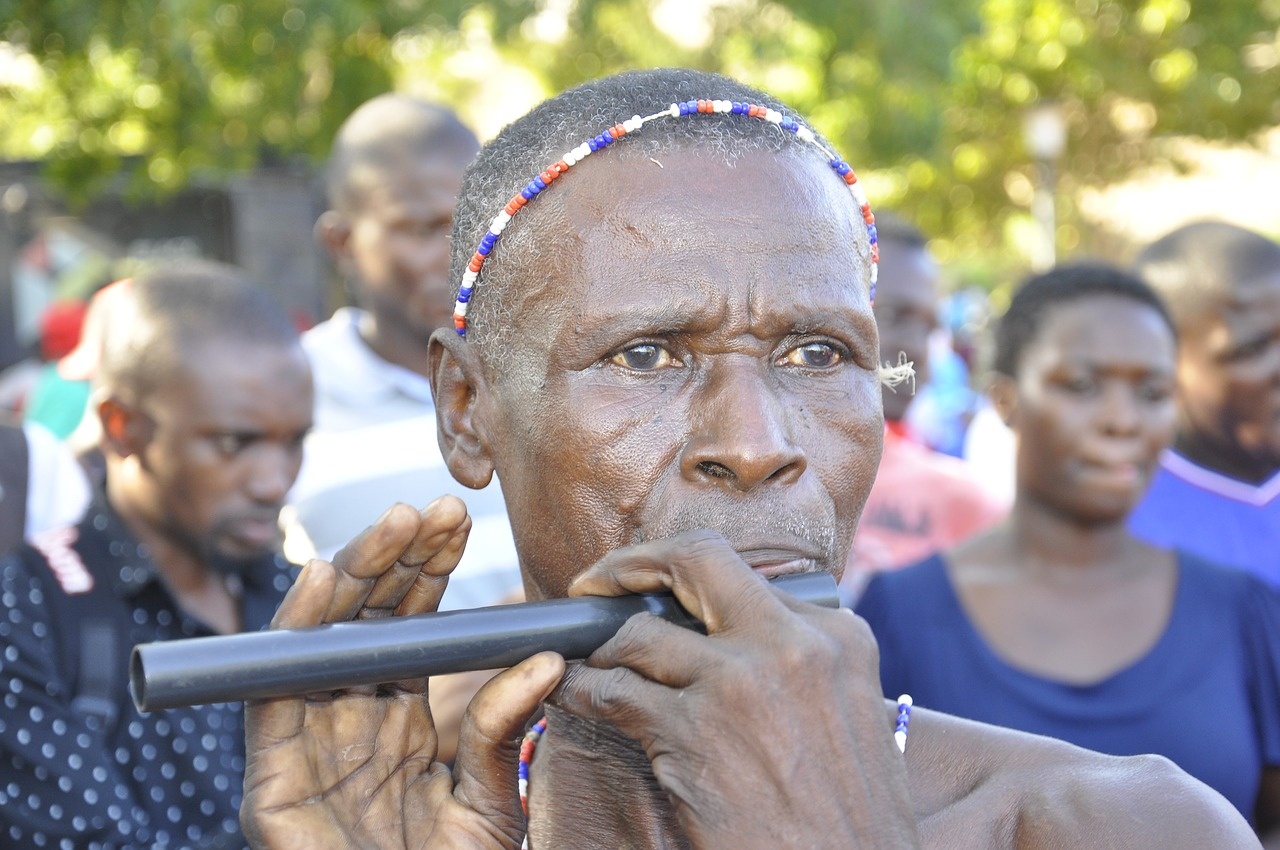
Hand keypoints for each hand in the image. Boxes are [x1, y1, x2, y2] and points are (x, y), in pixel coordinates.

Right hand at [241, 497, 562, 849]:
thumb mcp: (490, 802)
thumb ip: (504, 731)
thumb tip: (545, 660)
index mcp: (401, 723)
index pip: (411, 628)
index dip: (429, 572)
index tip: (460, 521)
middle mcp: (352, 722)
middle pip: (366, 622)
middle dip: (397, 559)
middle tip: (433, 510)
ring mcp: (311, 746)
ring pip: (321, 640)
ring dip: (353, 575)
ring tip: (394, 524)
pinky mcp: (274, 779)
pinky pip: (276, 694)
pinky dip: (292, 633)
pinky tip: (319, 579)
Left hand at [550, 530, 919, 849]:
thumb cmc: (848, 822)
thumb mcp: (850, 717)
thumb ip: (801, 666)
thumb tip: (732, 638)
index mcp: (839, 636)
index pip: (748, 575)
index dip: (690, 580)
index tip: (658, 591)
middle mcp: (792, 643)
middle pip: (696, 561)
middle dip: (633, 562)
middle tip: (597, 583)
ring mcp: (740, 682)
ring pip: (640, 633)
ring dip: (600, 648)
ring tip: (584, 661)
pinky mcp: (694, 731)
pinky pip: (613, 690)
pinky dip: (581, 689)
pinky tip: (572, 695)